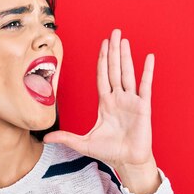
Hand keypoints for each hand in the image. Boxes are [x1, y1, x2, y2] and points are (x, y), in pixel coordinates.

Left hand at [43, 29, 155, 170]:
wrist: (128, 161)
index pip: (102, 76)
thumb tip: (44, 138)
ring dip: (125, 56)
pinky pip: (145, 85)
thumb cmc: (109, 152)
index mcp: (105, 103)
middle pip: (114, 69)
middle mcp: (118, 98)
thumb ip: (66, 138)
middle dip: (113, 51)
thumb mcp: (83, 144)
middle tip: (114, 32)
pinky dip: (147, 71)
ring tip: (124, 39)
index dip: (102, 60)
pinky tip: (148, 57)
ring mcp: (131, 101)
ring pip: (127, 73)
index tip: (103, 45)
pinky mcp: (143, 107)